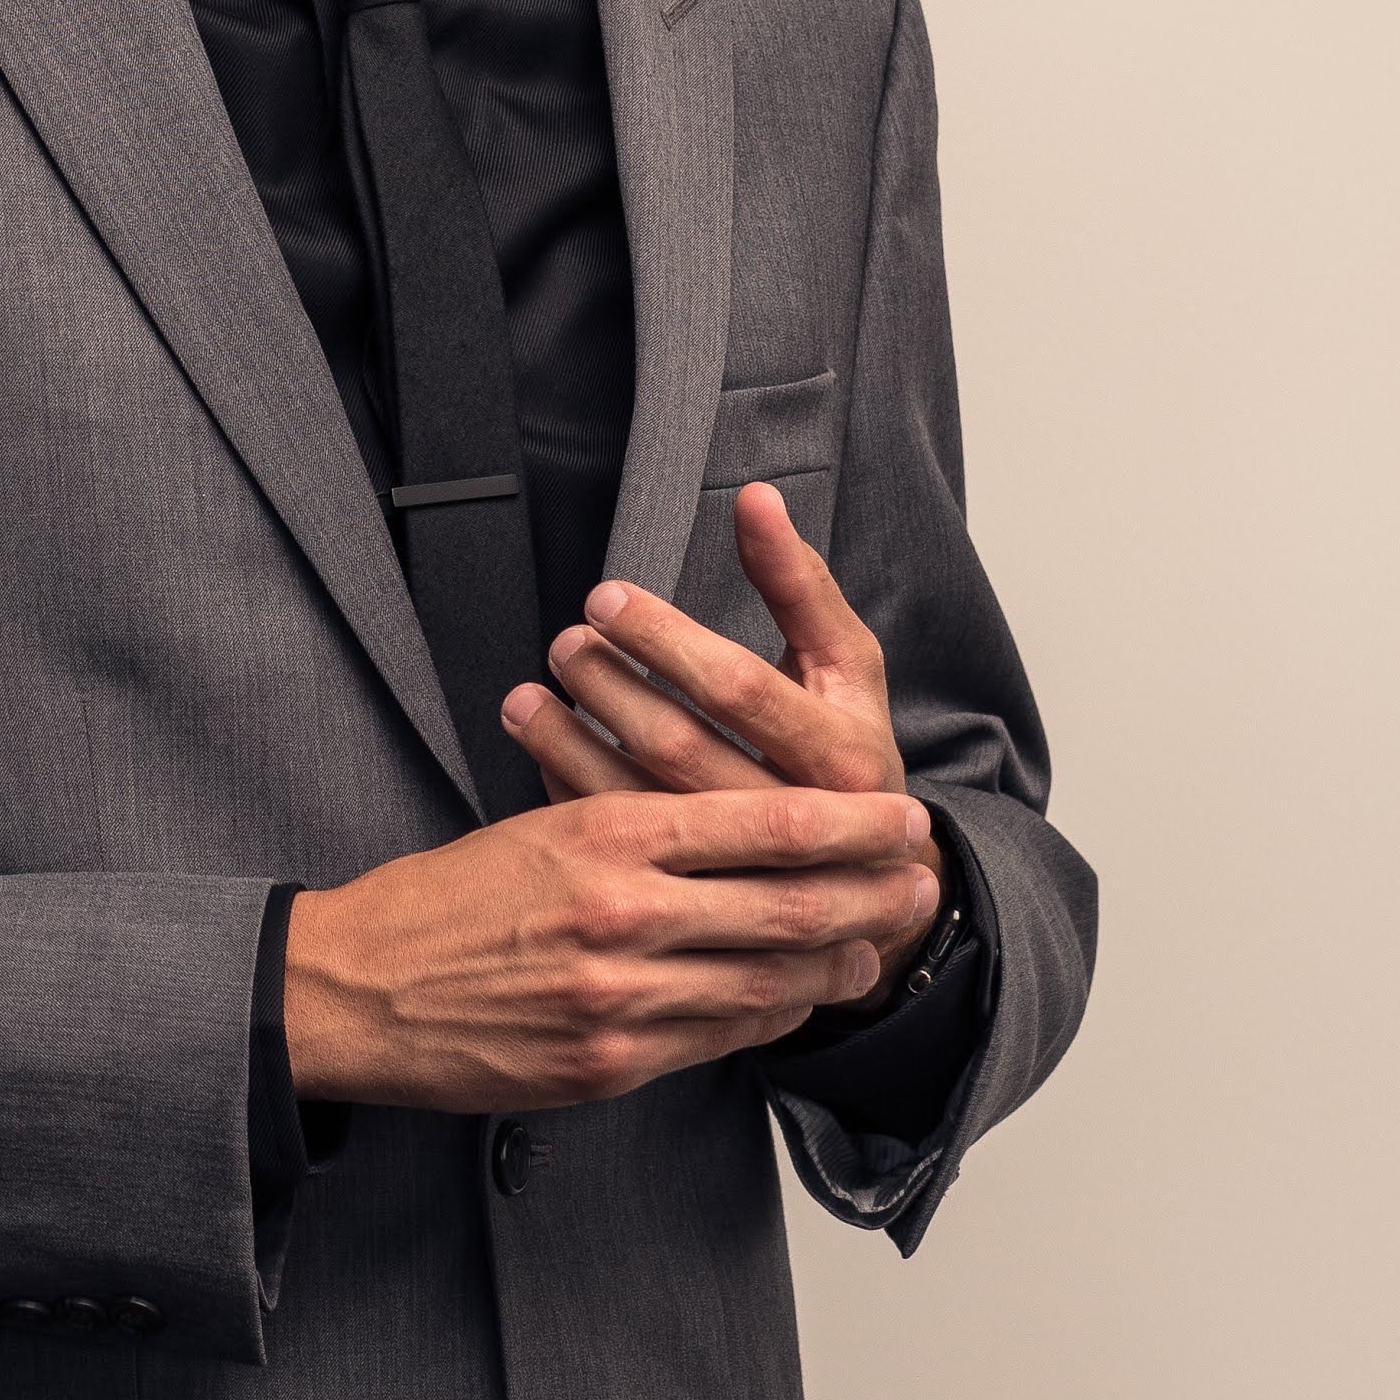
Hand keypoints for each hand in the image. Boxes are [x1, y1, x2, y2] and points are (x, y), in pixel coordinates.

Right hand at [282, 783, 940, 1113]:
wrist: (360, 989)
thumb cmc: (448, 899)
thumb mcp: (543, 828)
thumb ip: (643, 832)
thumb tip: (745, 836)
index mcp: (608, 834)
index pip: (763, 822)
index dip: (849, 822)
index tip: (899, 814)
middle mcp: (623, 914)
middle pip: (788, 904)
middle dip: (871, 894)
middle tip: (922, 882)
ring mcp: (620, 999)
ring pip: (767, 978)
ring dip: (836, 962)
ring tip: (875, 946)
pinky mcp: (609, 1065)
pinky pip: (720, 1037)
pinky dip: (771, 1013)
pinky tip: (795, 996)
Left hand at [499, 482, 939, 1012]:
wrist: (871, 880)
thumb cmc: (850, 753)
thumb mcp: (847, 667)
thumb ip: (799, 584)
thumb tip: (755, 499)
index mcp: (841, 757)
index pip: (739, 689)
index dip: (667, 639)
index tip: (607, 597)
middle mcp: (793, 821)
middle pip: (679, 748)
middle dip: (610, 686)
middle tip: (565, 642)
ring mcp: (739, 873)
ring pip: (637, 806)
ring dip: (570, 744)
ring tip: (527, 695)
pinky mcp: (699, 901)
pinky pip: (622, 851)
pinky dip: (573, 797)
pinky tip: (543, 754)